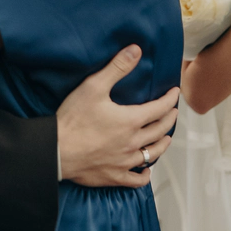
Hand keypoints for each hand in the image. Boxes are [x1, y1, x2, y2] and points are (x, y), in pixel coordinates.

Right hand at [57, 45, 178, 186]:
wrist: (56, 150)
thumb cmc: (73, 119)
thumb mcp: (93, 86)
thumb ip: (117, 67)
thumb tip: (136, 50)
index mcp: (130, 121)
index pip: (159, 108)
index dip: (169, 99)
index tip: (174, 93)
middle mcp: (132, 143)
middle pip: (160, 131)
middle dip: (169, 119)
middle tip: (173, 112)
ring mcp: (124, 162)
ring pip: (152, 154)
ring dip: (162, 144)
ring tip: (165, 137)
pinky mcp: (114, 176)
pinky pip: (136, 179)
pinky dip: (144, 175)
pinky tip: (146, 171)